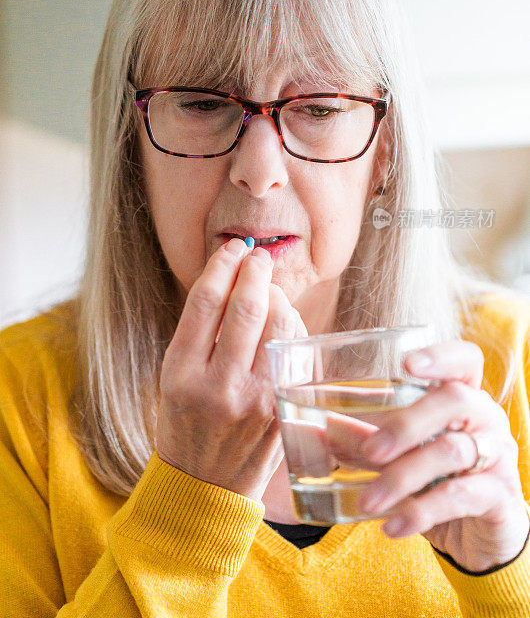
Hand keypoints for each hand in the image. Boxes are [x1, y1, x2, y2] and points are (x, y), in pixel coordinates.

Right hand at [155, 237, 306, 502]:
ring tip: (269, 293)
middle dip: (256, 271)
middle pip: (246, 308)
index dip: (222, 265)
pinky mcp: (283, 410)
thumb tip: (234, 276)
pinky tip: (282, 323)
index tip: (233, 249)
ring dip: (278, 297)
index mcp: (181, 373)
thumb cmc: (187, 423)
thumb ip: (201, 331)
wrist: (205, 486)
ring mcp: (255, 401)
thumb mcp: (174, 377)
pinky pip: (295, 352)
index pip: (205, 302)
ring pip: (279, 325)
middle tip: (258, 257)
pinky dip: (291, 327)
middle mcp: (218, 386)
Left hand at [327, 341, 529, 572]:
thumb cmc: (432, 479)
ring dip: (403, 477)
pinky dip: (421, 511)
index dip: (439, 356)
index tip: (406, 365)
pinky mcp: (500, 496)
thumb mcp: (399, 456)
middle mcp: (485, 418)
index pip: (464, 360)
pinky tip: (392, 526)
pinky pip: (461, 497)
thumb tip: (320, 431)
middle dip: (406, 424)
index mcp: (463, 396)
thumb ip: (366, 440)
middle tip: (370, 451)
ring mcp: (498, 455)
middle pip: (454, 400)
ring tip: (367, 501)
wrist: (475, 535)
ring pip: (452, 451)